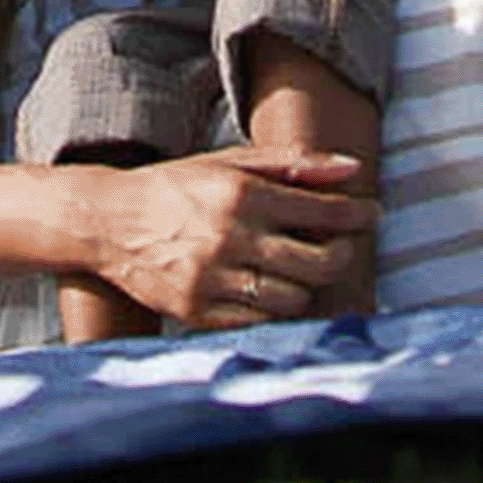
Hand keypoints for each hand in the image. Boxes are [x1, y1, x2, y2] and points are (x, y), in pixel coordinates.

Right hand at [89, 146, 375, 329]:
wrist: (110, 221)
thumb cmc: (179, 185)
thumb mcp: (231, 161)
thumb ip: (293, 163)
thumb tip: (352, 168)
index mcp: (240, 192)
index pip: (319, 210)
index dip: (355, 214)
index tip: (372, 213)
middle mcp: (229, 236)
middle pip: (317, 263)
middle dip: (342, 255)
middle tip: (345, 247)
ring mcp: (213, 279)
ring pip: (293, 299)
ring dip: (307, 286)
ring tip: (303, 268)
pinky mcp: (198, 312)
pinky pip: (258, 321)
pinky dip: (273, 309)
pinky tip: (271, 289)